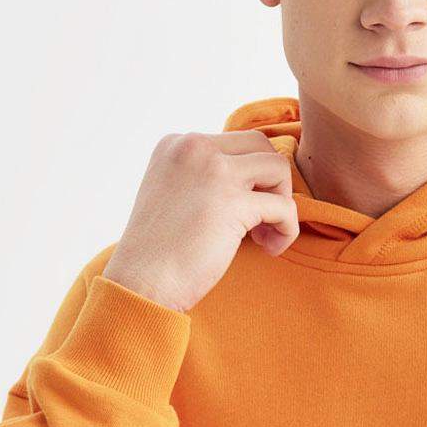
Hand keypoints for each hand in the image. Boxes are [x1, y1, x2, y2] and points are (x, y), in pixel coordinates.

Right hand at [102, 130, 301, 312]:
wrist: (140, 283)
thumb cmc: (157, 252)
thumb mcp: (174, 196)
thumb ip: (204, 179)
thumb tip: (254, 181)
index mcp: (176, 144)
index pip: (234, 144)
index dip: (248, 178)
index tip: (237, 212)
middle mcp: (194, 147)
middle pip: (261, 146)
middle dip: (271, 182)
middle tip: (259, 220)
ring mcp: (214, 171)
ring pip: (278, 167)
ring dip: (282, 201)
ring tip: (264, 234)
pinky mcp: (232, 202)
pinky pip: (285, 206)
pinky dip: (287, 229)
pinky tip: (269, 250)